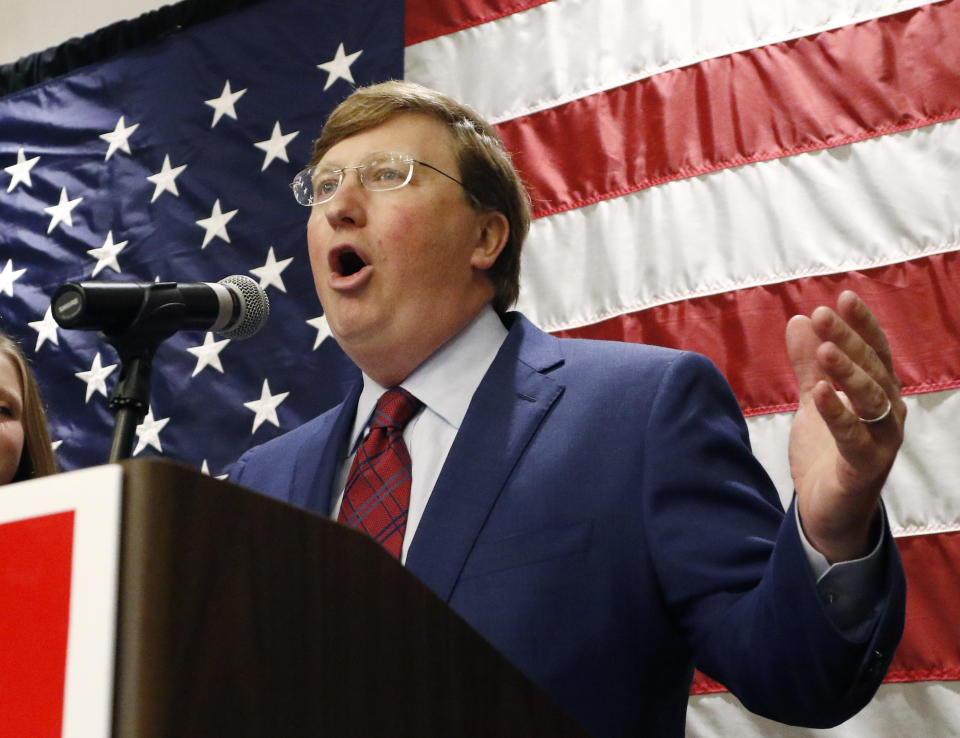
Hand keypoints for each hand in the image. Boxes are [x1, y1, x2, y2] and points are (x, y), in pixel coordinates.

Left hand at [785, 290, 905, 562]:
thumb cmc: (827, 453)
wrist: (826, 510)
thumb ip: (808, 364)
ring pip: (871, 400)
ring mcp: (881, 442)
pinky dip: (837, 415)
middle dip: (849, 340)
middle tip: (823, 313)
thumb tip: (799, 320)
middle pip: (873, 369)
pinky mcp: (864, 468)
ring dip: (848, 373)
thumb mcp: (814, 400)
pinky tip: (819, 393)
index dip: (861, 324)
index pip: (874, 352)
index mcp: (879, 394)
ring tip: (825, 349)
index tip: (842, 297)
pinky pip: (854, 438)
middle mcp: (889, 414)